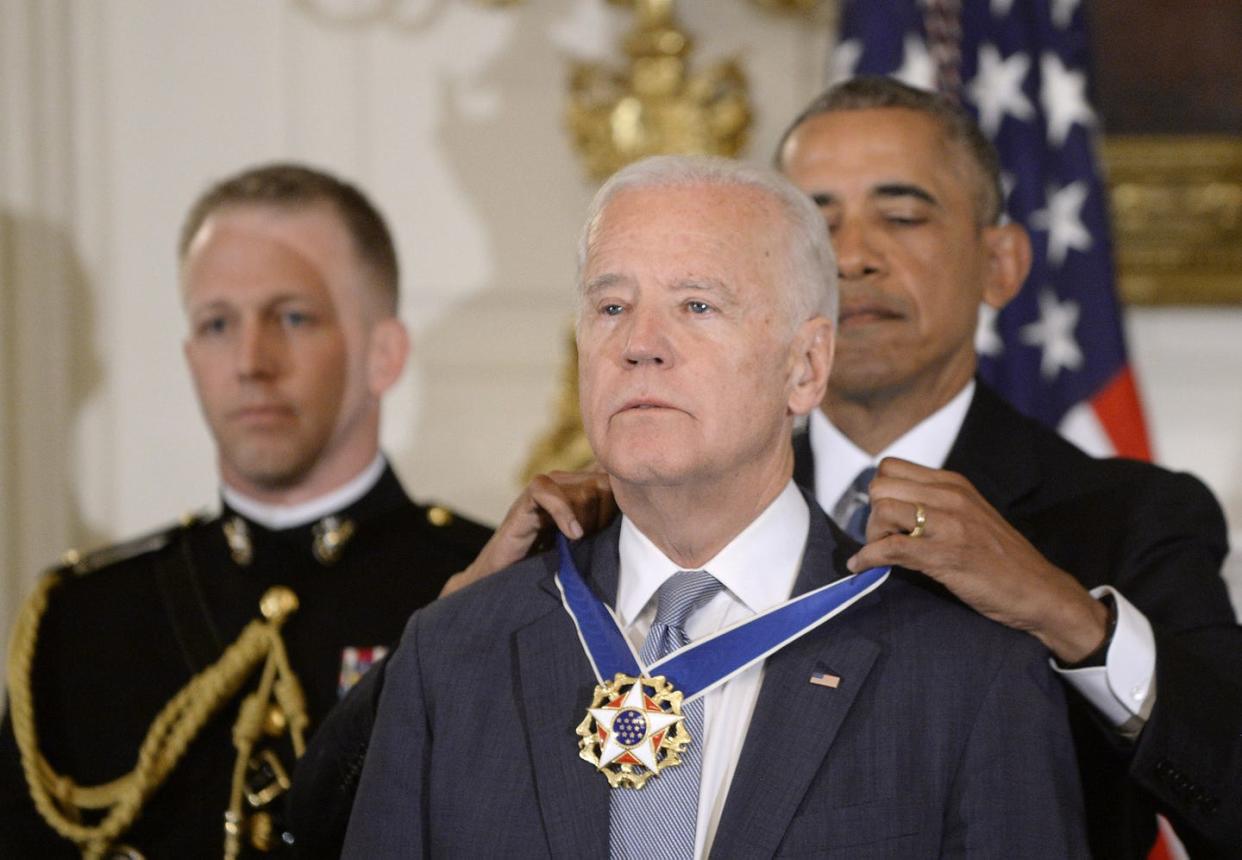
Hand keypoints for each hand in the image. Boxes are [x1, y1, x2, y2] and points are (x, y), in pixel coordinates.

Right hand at [439, 468, 616, 596]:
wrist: (507, 575)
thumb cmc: (552, 563)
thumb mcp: (590, 544)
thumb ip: (610, 527)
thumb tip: (644, 521)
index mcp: (584, 489)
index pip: (615, 478)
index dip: (624, 500)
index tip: (625, 527)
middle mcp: (567, 482)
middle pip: (605, 484)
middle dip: (606, 515)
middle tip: (595, 540)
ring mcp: (546, 488)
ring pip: (583, 489)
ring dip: (587, 519)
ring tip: (579, 542)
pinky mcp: (526, 500)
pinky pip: (548, 490)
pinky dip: (564, 513)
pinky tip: (572, 535)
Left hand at [845, 457, 1109, 661]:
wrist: (1040, 591)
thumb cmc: (1001, 558)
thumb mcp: (969, 515)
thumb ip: (935, 505)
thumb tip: (888, 509)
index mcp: (953, 483)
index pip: (891, 467)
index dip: (879, 492)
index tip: (885, 517)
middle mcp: (950, 496)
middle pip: (880, 486)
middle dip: (871, 514)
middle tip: (882, 538)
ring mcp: (949, 525)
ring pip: (882, 511)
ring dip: (872, 536)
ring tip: (882, 554)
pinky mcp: (946, 555)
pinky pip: (890, 548)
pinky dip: (868, 559)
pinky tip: (864, 568)